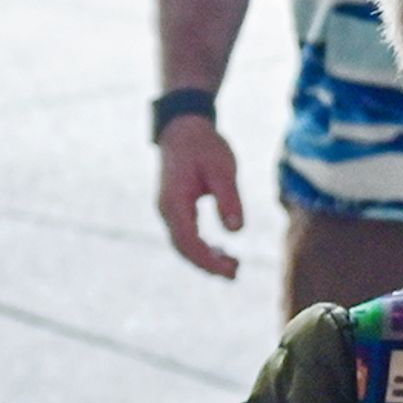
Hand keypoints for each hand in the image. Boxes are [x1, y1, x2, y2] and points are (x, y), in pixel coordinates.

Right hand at [158, 114, 245, 277]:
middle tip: (236, 273)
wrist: (183, 128)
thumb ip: (229, 198)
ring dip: (205, 258)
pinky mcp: (174, 208)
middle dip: (208, 265)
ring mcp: (168, 209)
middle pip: (183, 248)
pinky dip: (202, 247)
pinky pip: (185, 235)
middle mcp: (166, 209)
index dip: (208, 260)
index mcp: (174, 201)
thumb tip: (236, 231)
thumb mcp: (223, 168)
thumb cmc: (204, 146)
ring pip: (183, 244)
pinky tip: (221, 251)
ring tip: (234, 266)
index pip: (187, 241)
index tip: (231, 269)